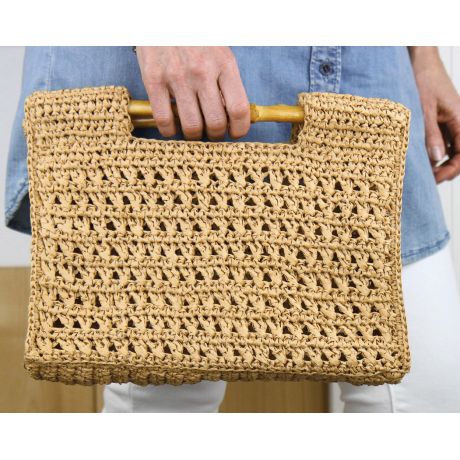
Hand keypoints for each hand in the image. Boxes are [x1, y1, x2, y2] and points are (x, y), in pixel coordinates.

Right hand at [135, 46, 249, 140]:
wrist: (163, 17)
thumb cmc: (195, 40)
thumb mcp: (220, 54)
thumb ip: (227, 83)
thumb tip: (235, 117)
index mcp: (224, 64)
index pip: (238, 109)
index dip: (239, 130)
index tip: (234, 133)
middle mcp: (202, 72)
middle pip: (215, 123)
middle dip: (215, 135)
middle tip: (212, 132)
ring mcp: (177, 77)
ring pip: (191, 126)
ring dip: (194, 136)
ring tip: (193, 129)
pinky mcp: (154, 80)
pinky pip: (164, 120)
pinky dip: (169, 131)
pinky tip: (172, 126)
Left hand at [410, 46, 459, 182]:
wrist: (420, 62)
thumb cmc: (423, 80)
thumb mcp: (423, 108)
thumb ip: (430, 133)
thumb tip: (437, 158)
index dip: (452, 169)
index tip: (435, 178)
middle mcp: (458, 122)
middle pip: (459, 154)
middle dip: (446, 169)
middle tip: (427, 179)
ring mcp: (450, 122)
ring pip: (451, 150)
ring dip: (440, 162)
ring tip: (423, 172)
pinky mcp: (440, 121)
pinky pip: (442, 142)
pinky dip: (434, 152)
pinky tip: (422, 158)